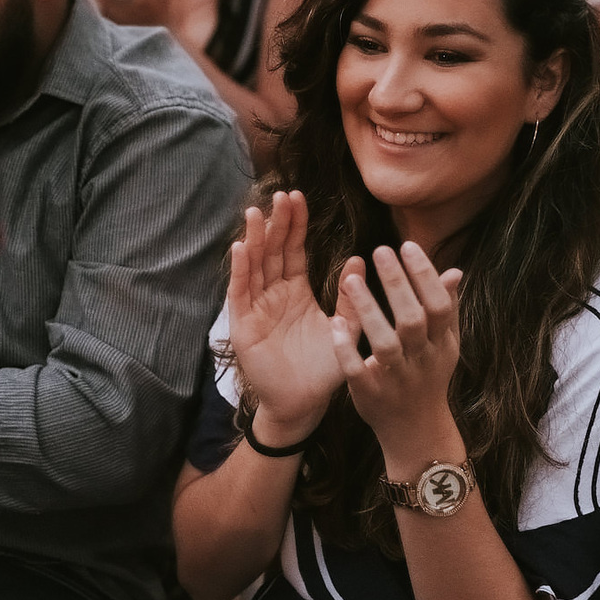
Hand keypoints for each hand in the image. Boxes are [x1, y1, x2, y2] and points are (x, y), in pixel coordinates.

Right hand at [228, 191, 360, 440]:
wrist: (304, 403)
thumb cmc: (323, 369)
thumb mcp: (344, 330)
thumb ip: (352, 299)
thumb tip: (360, 260)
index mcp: (295, 291)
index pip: (293, 249)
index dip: (295, 224)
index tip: (298, 196)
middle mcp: (273, 294)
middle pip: (271, 251)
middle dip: (275, 223)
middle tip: (280, 195)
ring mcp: (256, 308)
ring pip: (253, 266)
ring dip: (253, 240)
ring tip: (255, 213)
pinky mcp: (243, 325)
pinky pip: (241, 293)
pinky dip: (240, 271)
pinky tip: (241, 249)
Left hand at [330, 242, 461, 453]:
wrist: (415, 432)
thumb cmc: (427, 378)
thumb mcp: (444, 346)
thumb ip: (447, 309)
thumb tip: (454, 271)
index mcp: (441, 345)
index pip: (438, 306)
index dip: (425, 276)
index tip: (406, 245)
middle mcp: (422, 362)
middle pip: (413, 320)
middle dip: (398, 285)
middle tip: (379, 250)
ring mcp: (396, 380)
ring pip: (385, 344)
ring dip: (369, 311)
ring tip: (350, 280)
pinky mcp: (370, 395)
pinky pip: (357, 370)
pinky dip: (346, 348)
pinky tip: (334, 323)